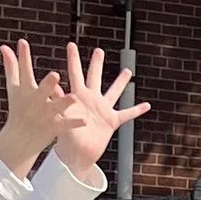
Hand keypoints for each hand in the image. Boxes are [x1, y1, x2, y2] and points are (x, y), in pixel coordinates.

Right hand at [0, 41, 67, 174]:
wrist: (19, 139)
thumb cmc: (18, 108)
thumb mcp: (14, 88)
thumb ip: (11, 67)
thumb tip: (4, 46)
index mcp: (26, 90)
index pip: (24, 71)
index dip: (23, 57)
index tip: (23, 42)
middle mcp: (36, 101)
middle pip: (42, 90)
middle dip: (48, 83)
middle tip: (54, 75)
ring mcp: (46, 114)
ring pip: (56, 107)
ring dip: (64, 102)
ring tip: (74, 97)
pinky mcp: (54, 126)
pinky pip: (66, 124)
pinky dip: (75, 123)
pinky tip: (85, 120)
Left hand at [52, 41, 149, 178]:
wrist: (76, 155)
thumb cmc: (65, 138)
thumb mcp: (61, 117)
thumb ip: (59, 101)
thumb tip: (53, 86)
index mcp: (78, 96)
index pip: (75, 73)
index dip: (73, 59)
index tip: (71, 44)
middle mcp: (91, 99)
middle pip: (95, 77)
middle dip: (97, 64)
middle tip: (99, 50)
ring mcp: (103, 109)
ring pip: (114, 91)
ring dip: (120, 82)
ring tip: (127, 71)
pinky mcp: (112, 121)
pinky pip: (127, 114)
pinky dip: (137, 110)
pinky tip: (147, 105)